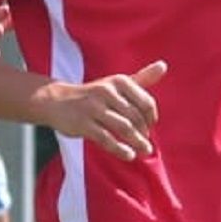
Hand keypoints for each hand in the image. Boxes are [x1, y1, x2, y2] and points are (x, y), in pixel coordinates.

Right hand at [42, 60, 165, 160]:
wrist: (56, 101)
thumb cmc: (92, 94)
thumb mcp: (116, 84)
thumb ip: (141, 78)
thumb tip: (164, 65)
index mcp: (119, 81)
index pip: (145, 102)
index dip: (151, 118)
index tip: (149, 127)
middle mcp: (107, 92)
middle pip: (135, 117)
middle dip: (144, 133)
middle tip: (147, 144)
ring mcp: (93, 108)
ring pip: (123, 128)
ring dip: (136, 142)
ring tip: (144, 152)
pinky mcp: (83, 124)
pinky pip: (106, 139)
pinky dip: (120, 149)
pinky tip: (129, 155)